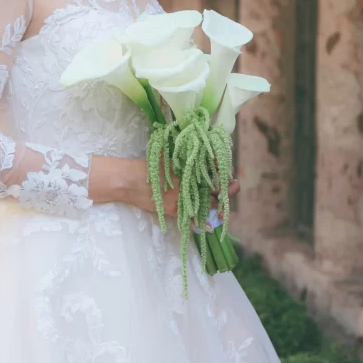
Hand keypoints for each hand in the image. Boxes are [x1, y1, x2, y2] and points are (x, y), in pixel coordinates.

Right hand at [88, 155, 239, 218]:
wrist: (128, 180)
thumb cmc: (147, 164)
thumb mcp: (166, 151)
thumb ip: (182, 148)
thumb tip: (194, 138)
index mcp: (189, 169)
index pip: (214, 170)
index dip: (224, 172)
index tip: (231, 173)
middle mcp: (189, 184)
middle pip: (214, 188)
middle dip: (227, 189)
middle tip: (234, 186)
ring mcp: (182, 199)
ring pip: (206, 204)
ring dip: (218, 205)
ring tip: (225, 206)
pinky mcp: (173, 210)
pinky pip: (191, 218)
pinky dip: (201, 222)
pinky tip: (209, 224)